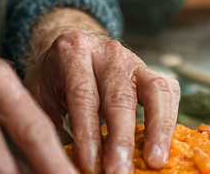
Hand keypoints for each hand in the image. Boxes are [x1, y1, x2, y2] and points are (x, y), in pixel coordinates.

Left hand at [24, 31, 179, 173]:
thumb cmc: (53, 79)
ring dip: (156, 129)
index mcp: (73, 53)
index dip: (88, 133)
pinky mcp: (151, 70)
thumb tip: (59, 162)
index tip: (89, 165)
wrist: (71, 48)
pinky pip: (168, 92)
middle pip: (119, 96)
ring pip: (154, 90)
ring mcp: (133, 58)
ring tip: (155, 161)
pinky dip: (169, 120)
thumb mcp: (40, 95)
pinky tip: (166, 146)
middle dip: (121, 139)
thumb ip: (48, 124)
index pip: (83, 96)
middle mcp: (107, 52)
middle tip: (120, 172)